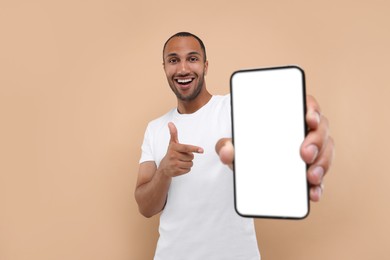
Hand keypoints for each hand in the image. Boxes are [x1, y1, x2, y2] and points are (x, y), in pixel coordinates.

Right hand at [159, 122, 203, 176]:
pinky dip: (186, 169)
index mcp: (174, 148)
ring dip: (188, 163)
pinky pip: (188, 170)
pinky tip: (180, 167)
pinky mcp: (176, 172)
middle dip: (189, 157)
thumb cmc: (171, 153)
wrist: (164, 167)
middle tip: (182, 156)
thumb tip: (170, 123)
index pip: (186, 148)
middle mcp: (173, 156)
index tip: (202, 150)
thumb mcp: (172, 143)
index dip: (194, 148)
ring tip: (181, 162)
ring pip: (190, 164)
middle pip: (191, 157)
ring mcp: (174, 164)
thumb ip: (173, 133)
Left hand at [216, 95, 334, 201]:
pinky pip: (320, 175)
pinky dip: (318, 186)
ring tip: (310, 177)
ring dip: (321, 164)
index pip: (305, 104)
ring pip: (326, 152)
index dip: (312, 109)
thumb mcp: (233, 144)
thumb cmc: (246, 146)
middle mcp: (303, 130)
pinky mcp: (310, 169)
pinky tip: (313, 193)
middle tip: (304, 154)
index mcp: (287, 115)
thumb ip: (225, 145)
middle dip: (316, 141)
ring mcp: (311, 149)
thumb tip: (226, 152)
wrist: (247, 164)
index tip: (309, 119)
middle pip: (320, 129)